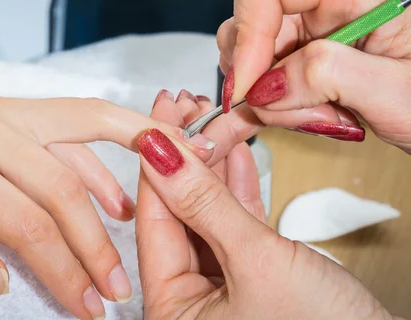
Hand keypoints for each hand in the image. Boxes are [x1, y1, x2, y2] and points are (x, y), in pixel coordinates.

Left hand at [0, 96, 221, 318]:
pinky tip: (117, 194)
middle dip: (96, 242)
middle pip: (63, 184)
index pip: (27, 224)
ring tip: (150, 215)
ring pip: (84, 128)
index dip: (65, 269)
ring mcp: (0, 107)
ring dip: (124, 171)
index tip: (88, 306)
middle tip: (118, 285)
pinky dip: (100, 157)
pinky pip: (69, 124)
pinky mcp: (10, 106)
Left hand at [135, 90, 399, 319]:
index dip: (157, 165)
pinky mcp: (253, 280)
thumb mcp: (257, 261)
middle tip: (186, 110)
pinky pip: (237, 229)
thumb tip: (161, 155)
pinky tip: (238, 155)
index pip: (153, 223)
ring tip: (212, 121)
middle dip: (186, 159)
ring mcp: (222, 291)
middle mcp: (190, 305)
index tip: (158, 119)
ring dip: (213, 168)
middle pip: (178, 216)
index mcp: (173, 313)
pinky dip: (240, 192)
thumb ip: (206, 205)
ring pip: (208, 217)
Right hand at [217, 0, 410, 164]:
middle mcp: (331, 0)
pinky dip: (281, 106)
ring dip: (275, 98)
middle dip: (261, 75)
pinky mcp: (316, 56)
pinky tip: (319, 118)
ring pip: (258, 55)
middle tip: (297, 112)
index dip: (247, 30)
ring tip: (326, 119)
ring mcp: (320, 29)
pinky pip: (273, 77)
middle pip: (252, 20)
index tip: (250, 84)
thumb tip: (264, 83)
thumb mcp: (398, 93)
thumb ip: (326, 78)